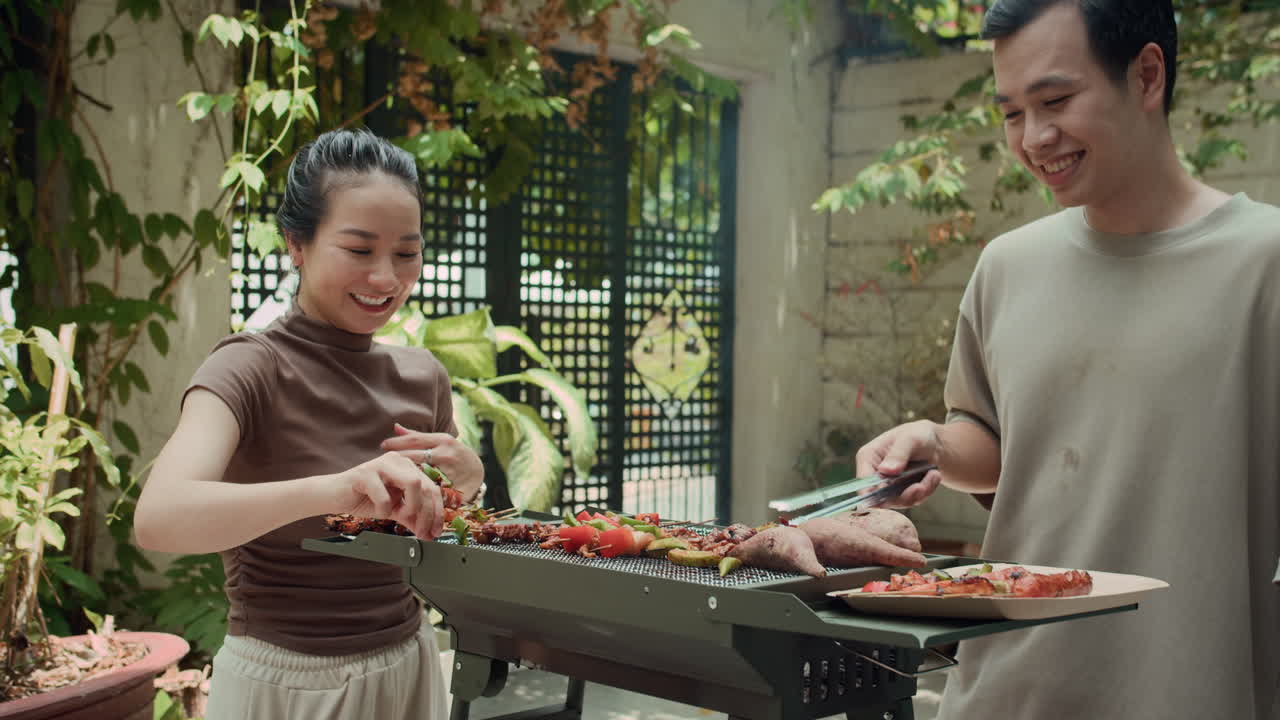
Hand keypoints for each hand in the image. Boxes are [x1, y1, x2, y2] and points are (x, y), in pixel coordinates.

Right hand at [328, 452, 443, 538]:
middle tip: (421, 532)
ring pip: (413, 483)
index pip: (432, 488)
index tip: (435, 532)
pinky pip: (385, 496)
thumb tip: (429, 532)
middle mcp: (398, 461)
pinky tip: (378, 511)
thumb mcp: (393, 509)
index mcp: (407, 467)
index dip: (437, 512)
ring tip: (398, 515)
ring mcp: (382, 464)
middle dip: (427, 514)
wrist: (333, 496)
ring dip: (411, 507)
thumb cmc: (363, 498)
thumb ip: (411, 518)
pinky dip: (384, 510)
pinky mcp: (365, 473)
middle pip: (426, 486)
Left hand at [381, 423, 484, 503]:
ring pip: (421, 474)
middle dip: (397, 460)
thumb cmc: (454, 455)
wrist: (478, 472)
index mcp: (443, 441)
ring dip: (405, 476)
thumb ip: (417, 436)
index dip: (397, 442)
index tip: (383, 445)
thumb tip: (395, 426)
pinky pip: (430, 490)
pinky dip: (417, 491)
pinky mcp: (453, 488)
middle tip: (382, 463)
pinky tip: (405, 491)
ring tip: (390, 477)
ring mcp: (451, 472)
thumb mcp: (440, 441)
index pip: (415, 440)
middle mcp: (447, 454)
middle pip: (415, 457)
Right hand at [855, 420, 944, 508]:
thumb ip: (898, 454)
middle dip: (904, 495)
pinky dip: (926, 491)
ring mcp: (888, 486)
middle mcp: (874, 475)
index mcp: (868, 458)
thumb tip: (886, 470)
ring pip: (899, 502)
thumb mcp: (909, 439)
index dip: (874, 493)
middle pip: (881, 499)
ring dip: (919, 492)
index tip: (894, 493)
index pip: (863, 482)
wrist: (934, 443)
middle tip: (921, 487)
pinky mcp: (902, 492)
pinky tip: (933, 476)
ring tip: (933, 475)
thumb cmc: (917, 434)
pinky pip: (913, 500)